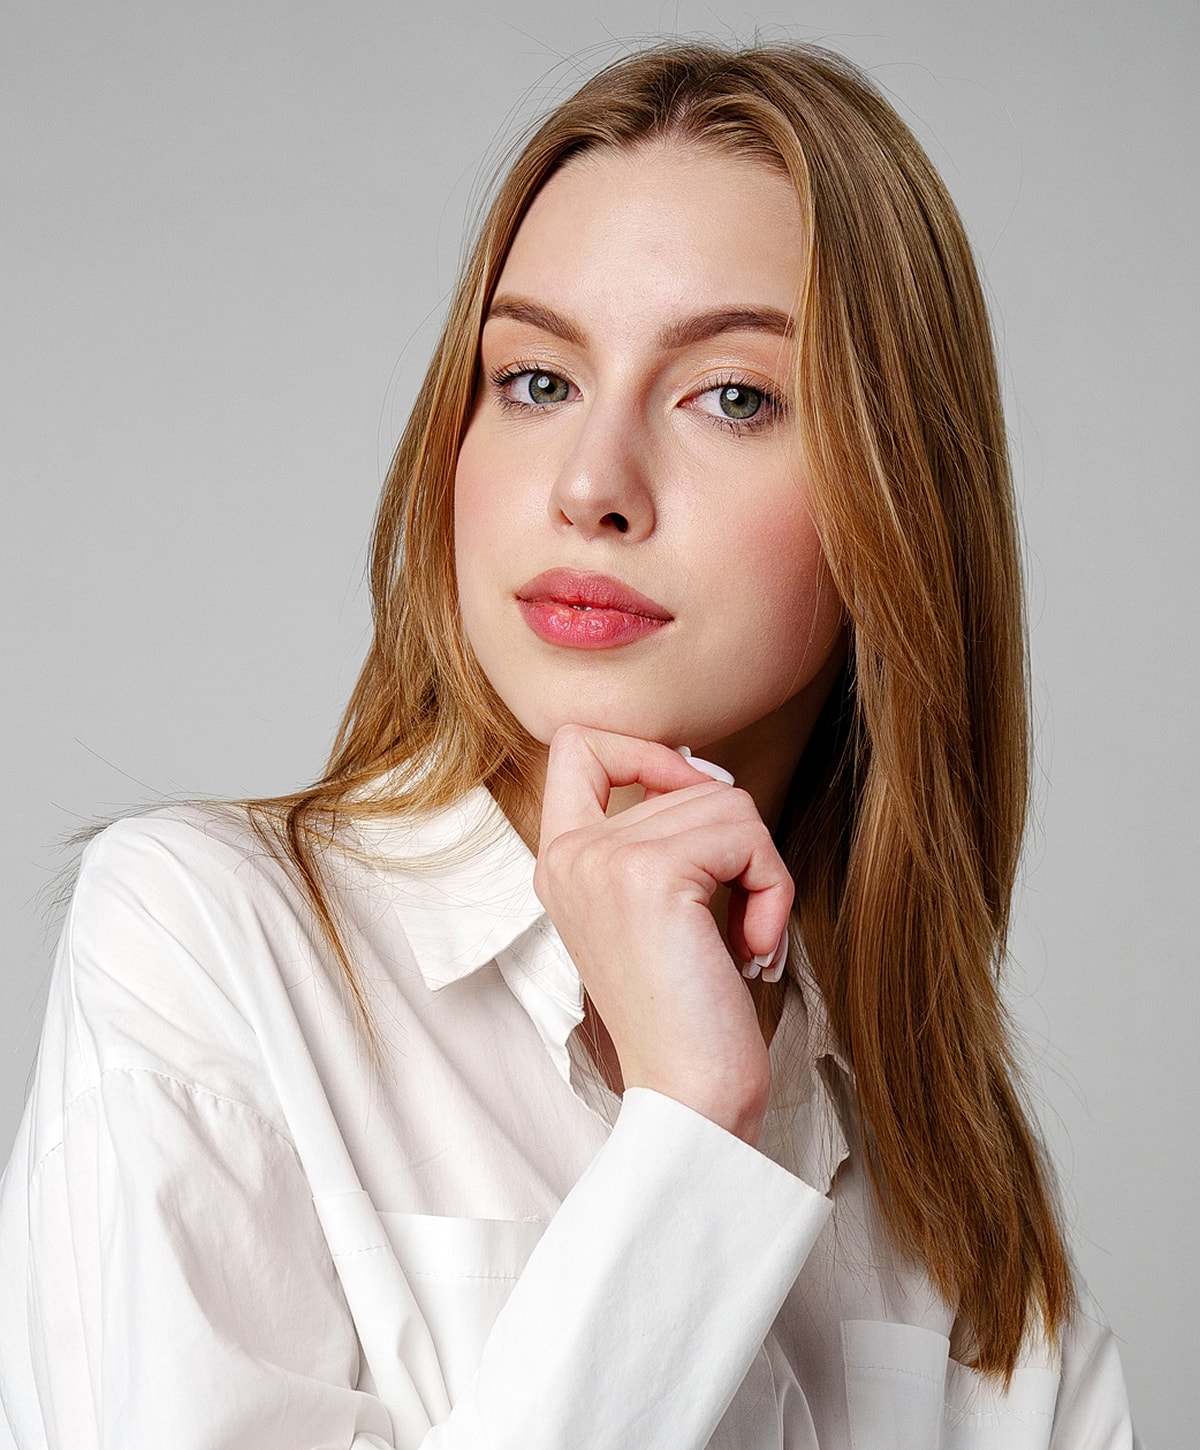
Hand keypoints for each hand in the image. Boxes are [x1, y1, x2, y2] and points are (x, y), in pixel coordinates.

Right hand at [534, 724, 792, 1144]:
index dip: (647, 754)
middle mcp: (569, 854)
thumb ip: (656, 835)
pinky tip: (751, 944)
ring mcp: (603, 860)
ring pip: (725, 800)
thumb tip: (702, 768)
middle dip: (735, 841)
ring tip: (741, 936)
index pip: (577, 744)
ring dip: (760, 869)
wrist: (689, 1096)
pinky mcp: (650, 874)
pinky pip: (745, 834)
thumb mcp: (653, 907)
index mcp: (560, 861)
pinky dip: (771, 887)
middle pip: (685, 777)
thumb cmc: (686, 1011)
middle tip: (734, 916)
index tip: (690, 807)